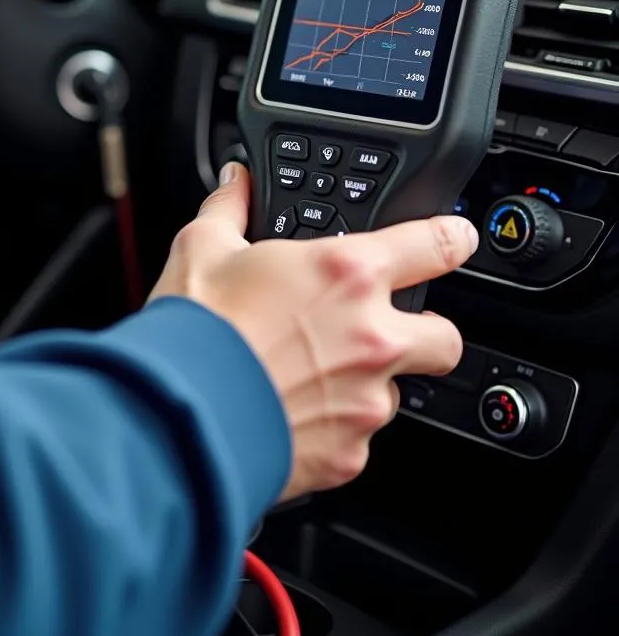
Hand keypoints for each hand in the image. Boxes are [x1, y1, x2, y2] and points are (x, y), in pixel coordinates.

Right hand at [150, 162, 473, 499]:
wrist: (177, 417)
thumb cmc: (194, 331)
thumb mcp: (203, 247)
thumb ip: (230, 206)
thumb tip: (236, 181)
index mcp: (345, 273)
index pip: (434, 245)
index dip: (453, 238)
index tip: (457, 239)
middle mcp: (371, 336)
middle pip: (445, 337)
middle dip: (425, 333)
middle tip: (380, 330)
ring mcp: (365, 400)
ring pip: (397, 392)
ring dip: (367, 384)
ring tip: (309, 377)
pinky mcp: (349, 454)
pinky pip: (358, 438)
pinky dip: (335, 428)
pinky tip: (291, 413)